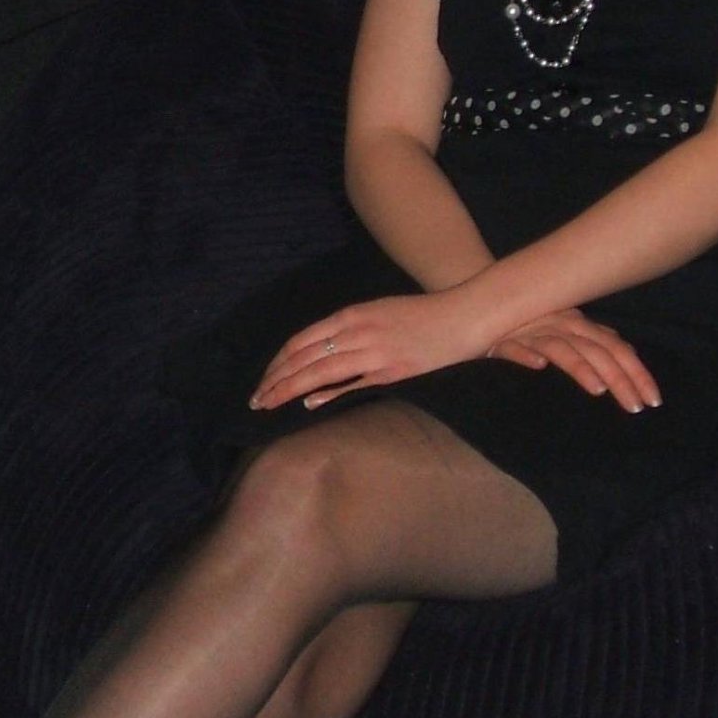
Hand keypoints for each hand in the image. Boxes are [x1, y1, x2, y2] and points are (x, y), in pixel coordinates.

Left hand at [250, 290, 485, 411]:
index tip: (263, 381)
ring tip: (270, 404)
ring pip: (319, 371)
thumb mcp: (378, 312)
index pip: (300, 341)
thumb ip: (349, 330)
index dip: (277, 364)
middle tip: (256, 401)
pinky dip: (328, 393)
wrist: (462, 316)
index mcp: (351, 315)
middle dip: (274, 381)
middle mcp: (356, 331)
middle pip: (303, 358)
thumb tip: (320, 353)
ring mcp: (373, 352)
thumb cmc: (421, 315)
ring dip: (290, 390)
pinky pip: (352, 383)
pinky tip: (308, 403)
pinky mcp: (392, 371)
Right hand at [488, 308, 660, 412]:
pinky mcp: (501, 341)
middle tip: (636, 407)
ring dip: (580, 367)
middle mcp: (559, 324)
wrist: (480, 312)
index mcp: (578, 324)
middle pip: (596, 350)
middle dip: (620, 378)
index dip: (637, 372)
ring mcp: (531, 331)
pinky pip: (514, 348)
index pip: (616, 348)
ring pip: (561, 348)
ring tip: (598, 390)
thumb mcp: (565, 333)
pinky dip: (526, 355)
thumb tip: (624, 350)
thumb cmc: (529, 329)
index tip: (654, 400)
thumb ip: (591, 341)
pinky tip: (539, 368)